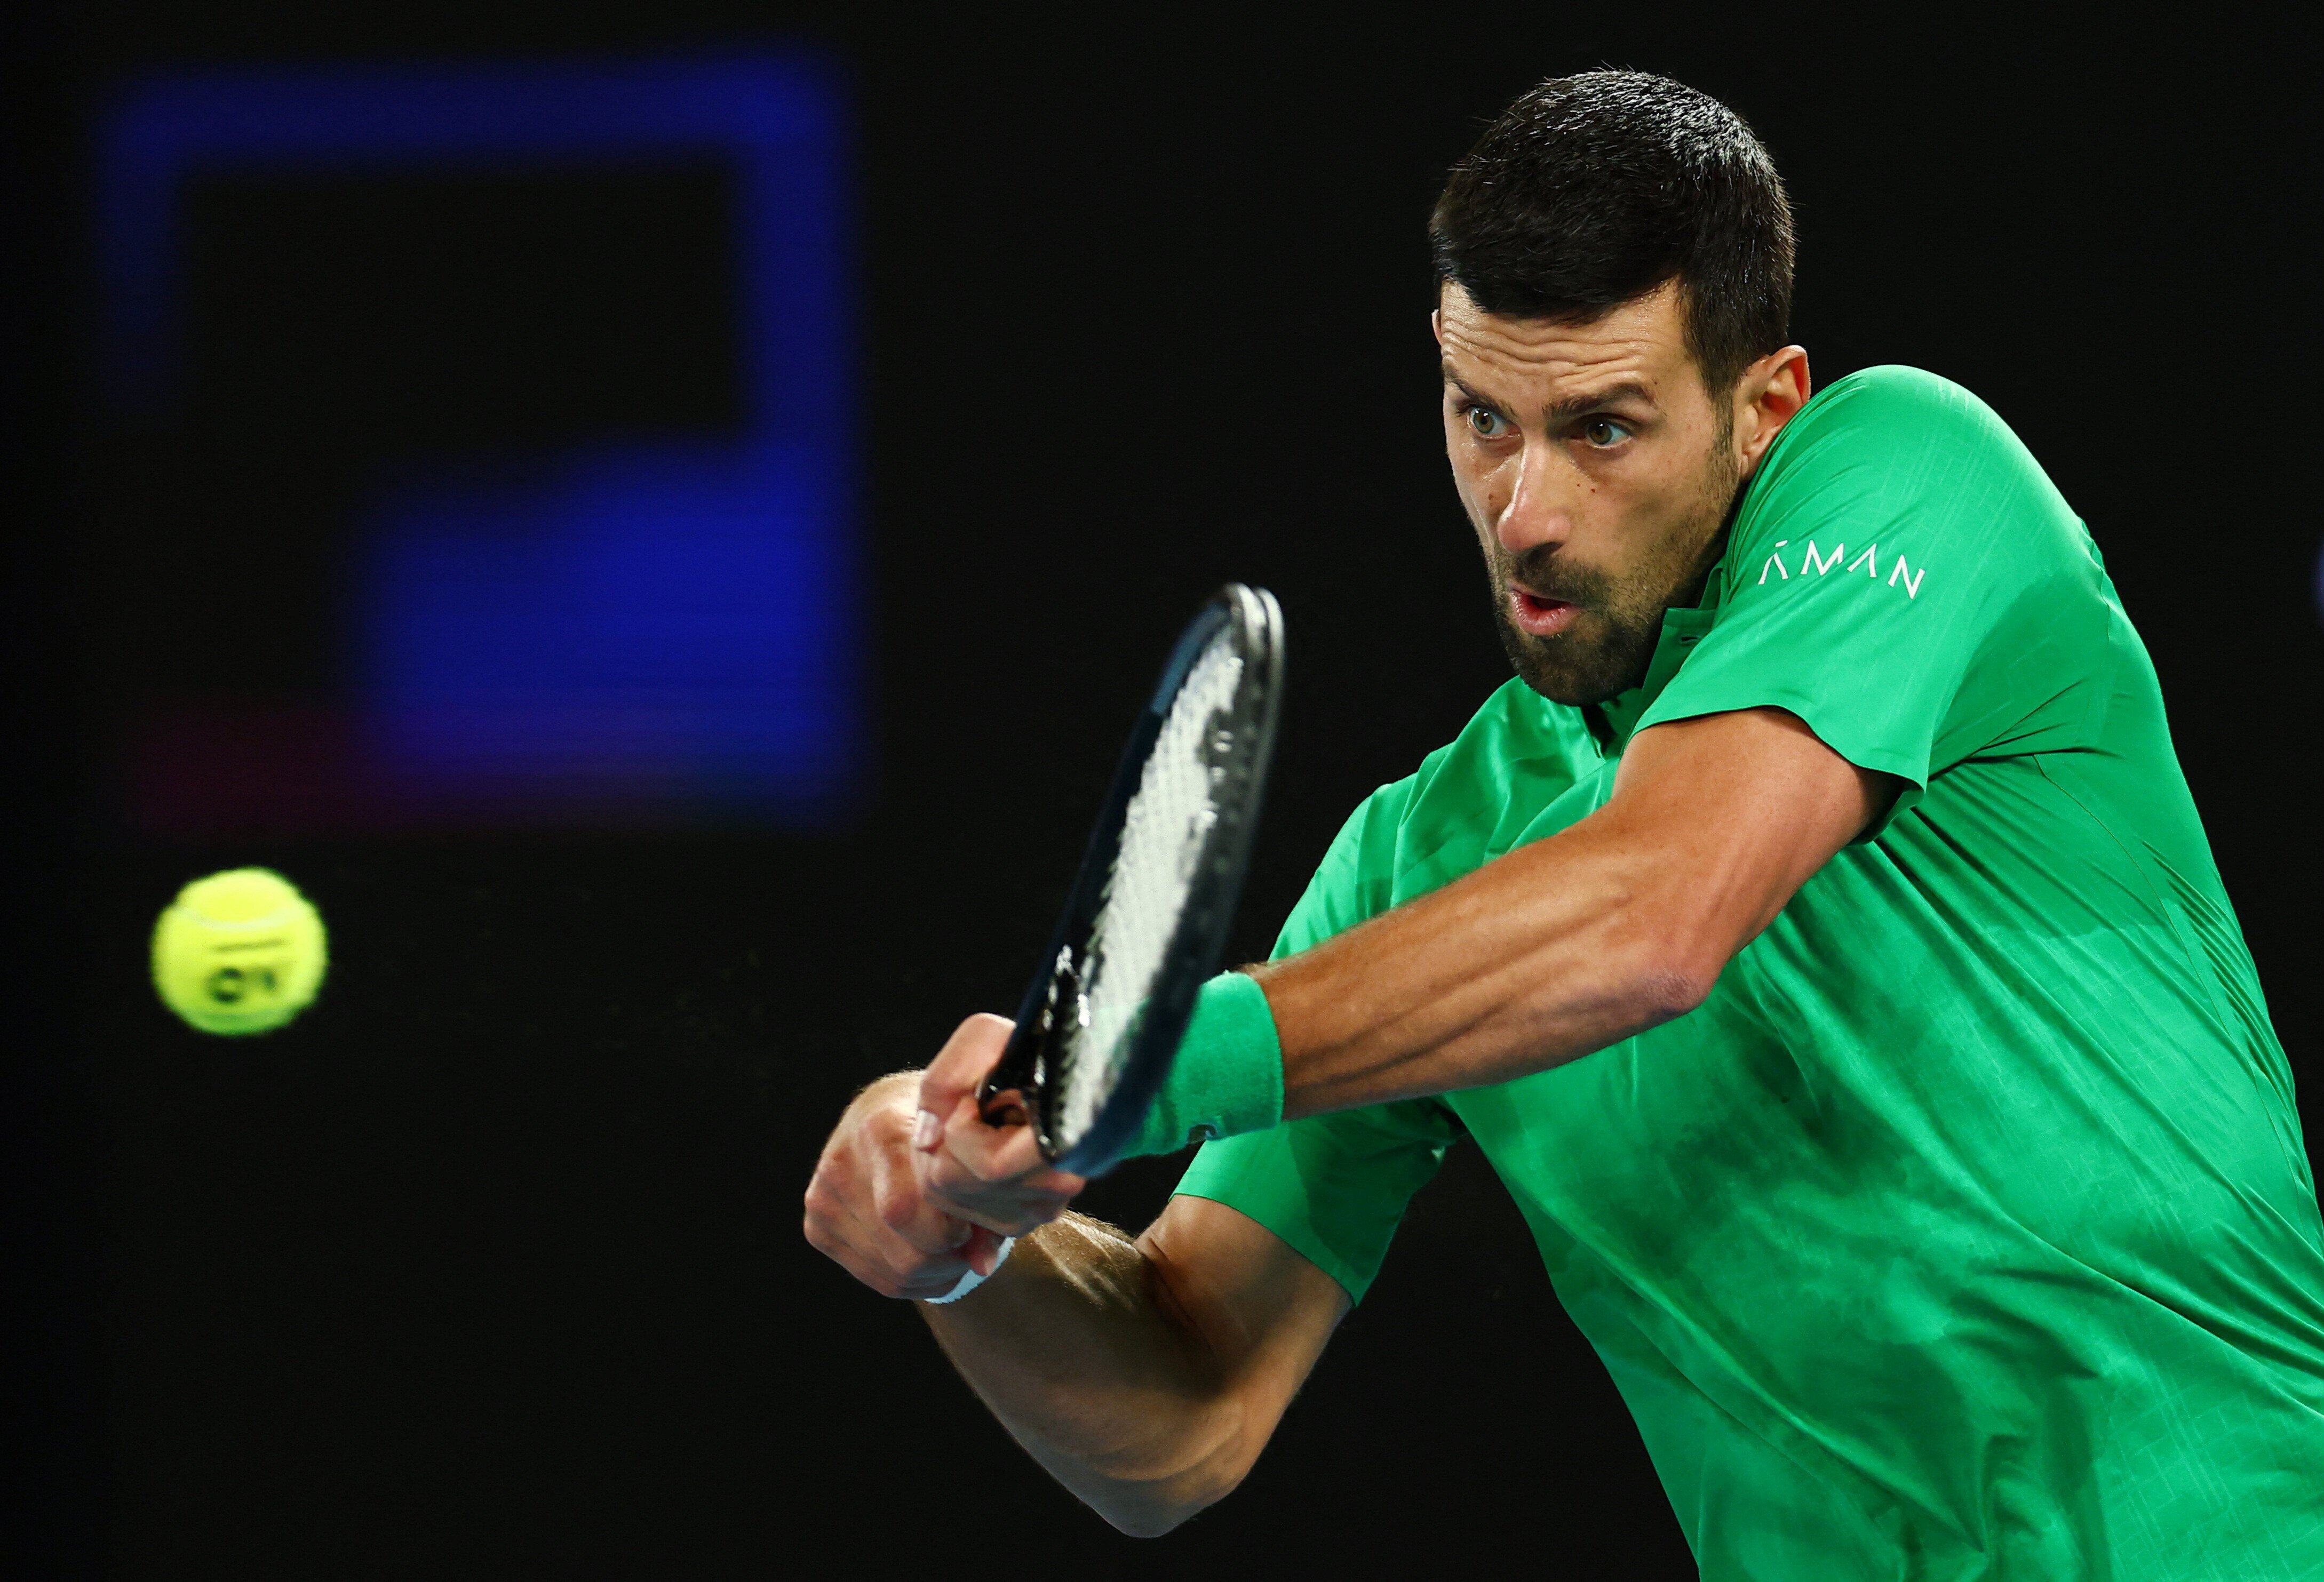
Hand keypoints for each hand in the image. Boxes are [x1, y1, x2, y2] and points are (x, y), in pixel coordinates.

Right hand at [803, 1070, 994, 1299]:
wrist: (889, 1111)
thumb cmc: (940, 1130)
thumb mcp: (967, 1148)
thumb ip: (982, 1201)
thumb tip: (982, 1266)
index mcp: (879, 1129)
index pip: (907, 1210)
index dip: (951, 1232)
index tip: (973, 1224)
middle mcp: (840, 1162)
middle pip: (902, 1251)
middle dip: (948, 1260)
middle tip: (969, 1246)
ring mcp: (822, 1197)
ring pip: (891, 1272)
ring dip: (934, 1275)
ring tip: (954, 1252)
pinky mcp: (816, 1227)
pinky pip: (874, 1278)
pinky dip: (911, 1282)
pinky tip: (930, 1260)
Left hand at [914, 1014, 1087, 1245]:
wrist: (1048, 1072)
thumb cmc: (1020, 1050)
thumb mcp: (983, 1038)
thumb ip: (947, 1078)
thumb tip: (927, 1142)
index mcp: (1062, 1139)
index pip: (990, 1167)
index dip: (962, 1129)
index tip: (975, 1097)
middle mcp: (1060, 1182)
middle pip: (954, 1183)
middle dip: (943, 1140)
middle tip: (971, 1109)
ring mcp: (1043, 1207)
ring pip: (949, 1198)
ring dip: (944, 1156)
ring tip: (980, 1126)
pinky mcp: (1023, 1221)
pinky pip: (956, 1212)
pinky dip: (951, 1179)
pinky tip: (978, 1149)